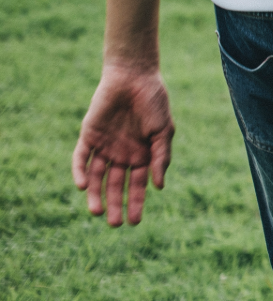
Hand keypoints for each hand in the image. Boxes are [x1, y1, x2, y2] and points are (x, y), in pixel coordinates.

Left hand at [72, 62, 173, 226]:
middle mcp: (122, 155)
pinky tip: (84, 186)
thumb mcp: (164, 130)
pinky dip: (80, 172)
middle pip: (115, 186)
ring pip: (97, 177)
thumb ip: (161, 157)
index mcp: (142, 155)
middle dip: (114, 205)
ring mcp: (104, 147)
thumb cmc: (154, 102)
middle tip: (114, 224)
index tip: (135, 222)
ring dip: (95, 195)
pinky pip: (81, 158)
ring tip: (96, 212)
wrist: (134, 76)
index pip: (137, 185)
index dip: (136, 203)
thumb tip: (159, 186)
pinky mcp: (88, 136)